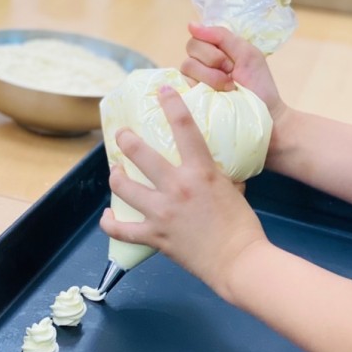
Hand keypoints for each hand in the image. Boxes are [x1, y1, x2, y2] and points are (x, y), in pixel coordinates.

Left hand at [99, 85, 267, 299]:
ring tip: (115, 171)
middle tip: (122, 135)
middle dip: (126, 139)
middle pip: (140, 153)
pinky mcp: (154, 236)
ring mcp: (162, 212)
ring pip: (124, 186)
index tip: (162, 90)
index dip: (171, 103)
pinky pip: (121, 229)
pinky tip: (108, 216)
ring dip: (116, 175)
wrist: (240, 261)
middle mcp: (177, 186)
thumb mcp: (233, 189)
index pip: (184, 126)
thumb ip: (216, 175)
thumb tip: (210, 168)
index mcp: (201, 171)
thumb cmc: (243, 226)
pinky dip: (110, 222)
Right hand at [182, 22, 286, 114]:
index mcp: (213, 50)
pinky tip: (215, 95)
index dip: (215, 46)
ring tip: (228, 88)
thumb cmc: (258, 82)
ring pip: (188, 66)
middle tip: (232, 74)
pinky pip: (183, 85)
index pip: (199, 35)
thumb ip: (221, 36)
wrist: (265, 112)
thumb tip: (190, 24)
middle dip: (215, 60)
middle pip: (192, 48)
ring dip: (212, 76)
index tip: (232, 60)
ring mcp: (193, 81)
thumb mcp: (246, 52)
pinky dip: (202, 88)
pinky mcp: (190, 99)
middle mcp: (199, 63)